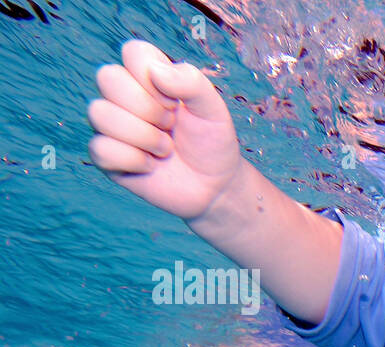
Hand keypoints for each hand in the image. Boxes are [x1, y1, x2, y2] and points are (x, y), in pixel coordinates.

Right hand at [87, 39, 241, 220]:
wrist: (214, 186)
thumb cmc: (211, 142)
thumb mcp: (213, 109)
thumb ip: (192, 82)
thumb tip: (156, 70)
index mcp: (147, 76)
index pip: (132, 51)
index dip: (155, 78)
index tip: (175, 102)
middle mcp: (122, 96)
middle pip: (107, 77)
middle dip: (148, 108)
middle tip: (170, 126)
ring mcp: (111, 125)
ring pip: (99, 113)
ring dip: (143, 136)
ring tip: (164, 148)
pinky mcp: (106, 156)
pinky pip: (101, 149)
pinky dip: (134, 161)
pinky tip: (150, 166)